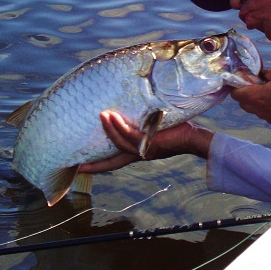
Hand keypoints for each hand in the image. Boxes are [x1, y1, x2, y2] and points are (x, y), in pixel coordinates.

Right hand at [79, 111, 213, 173]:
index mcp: (138, 151)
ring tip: (101, 115)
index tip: (80, 168)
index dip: (97, 165)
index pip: (114, 160)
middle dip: (95, 162)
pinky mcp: (151, 142)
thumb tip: (125, 102)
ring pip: (120, 143)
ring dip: (109, 129)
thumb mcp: (152, 124)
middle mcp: (139, 153)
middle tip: (76, 161)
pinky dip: (120, 127)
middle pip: (112, 159)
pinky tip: (112, 116)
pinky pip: (131, 136)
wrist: (194, 136)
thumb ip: (139, 119)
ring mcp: (144, 150)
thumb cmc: (177, 127)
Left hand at [230, 69, 270, 126]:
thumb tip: (262, 74)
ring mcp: (268, 118)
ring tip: (268, 93)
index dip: (236, 87)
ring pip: (255, 110)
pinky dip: (267, 108)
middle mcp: (259, 110)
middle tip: (255, 85)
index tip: (242, 80)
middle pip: (243, 104)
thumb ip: (267, 74)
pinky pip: (266, 114)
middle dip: (245, 95)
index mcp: (256, 97)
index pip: (236, 94)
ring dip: (256, 102)